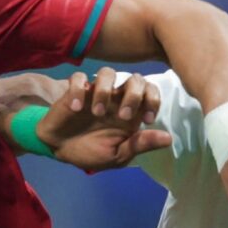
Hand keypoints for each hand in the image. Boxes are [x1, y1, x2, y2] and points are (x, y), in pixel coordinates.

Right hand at [37, 68, 170, 172]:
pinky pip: (78, 78)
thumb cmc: (91, 152)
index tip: (146, 120)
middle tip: (123, 117)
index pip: (151, 92)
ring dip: (105, 91)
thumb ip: (140, 145)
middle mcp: (116, 99)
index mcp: (131, 112)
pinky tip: (75, 108)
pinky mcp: (74, 91)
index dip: (154, 100)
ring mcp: (95, 93)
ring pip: (107, 73)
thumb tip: (168, 139)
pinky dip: (77, 90)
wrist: (59, 150)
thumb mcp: (118, 155)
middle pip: (135, 79)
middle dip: (134, 95)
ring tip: (97, 113)